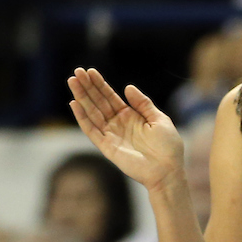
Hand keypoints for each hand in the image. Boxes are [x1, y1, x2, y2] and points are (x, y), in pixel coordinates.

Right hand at [69, 67, 184, 192]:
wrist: (167, 170)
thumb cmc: (168, 146)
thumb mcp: (159, 119)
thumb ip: (143, 103)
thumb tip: (127, 87)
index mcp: (130, 116)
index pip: (110, 97)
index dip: (100, 84)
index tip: (90, 71)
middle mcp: (118, 124)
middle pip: (98, 102)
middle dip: (87, 87)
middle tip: (77, 72)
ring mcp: (111, 135)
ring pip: (92, 113)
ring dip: (82, 97)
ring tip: (72, 82)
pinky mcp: (107, 147)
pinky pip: (91, 130)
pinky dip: (82, 118)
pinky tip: (74, 104)